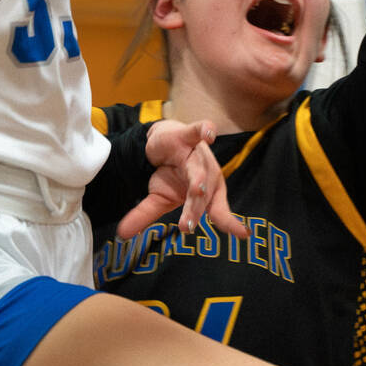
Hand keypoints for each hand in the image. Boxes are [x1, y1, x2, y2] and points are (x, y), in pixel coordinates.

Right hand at [118, 120, 249, 240]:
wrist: (163, 142)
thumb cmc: (170, 174)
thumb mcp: (158, 196)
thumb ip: (145, 215)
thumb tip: (121, 234)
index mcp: (206, 193)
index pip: (218, 211)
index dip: (229, 223)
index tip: (243, 235)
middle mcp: (207, 175)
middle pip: (201, 196)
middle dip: (194, 210)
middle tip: (186, 226)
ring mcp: (198, 156)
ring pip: (198, 171)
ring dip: (198, 180)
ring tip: (197, 190)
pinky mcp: (187, 137)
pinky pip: (196, 133)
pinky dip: (203, 131)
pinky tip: (210, 133)